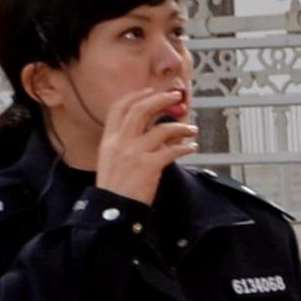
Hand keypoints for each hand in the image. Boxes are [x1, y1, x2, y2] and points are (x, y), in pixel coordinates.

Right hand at [94, 90, 197, 204]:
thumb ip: (127, 142)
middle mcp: (120, 142)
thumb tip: (155, 130)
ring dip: (181, 127)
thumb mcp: (112, 159)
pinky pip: (172, 150)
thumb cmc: (116, 186)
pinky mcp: (149, 166)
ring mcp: (134, 153)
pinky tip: (191, 148)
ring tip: (192, 129)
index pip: (118, 108)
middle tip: (175, 97)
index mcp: (109, 139)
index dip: (135, 96)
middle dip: (160, 99)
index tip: (150, 91)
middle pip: (141, 110)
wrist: (113, 210)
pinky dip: (185, 147)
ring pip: (162, 129)